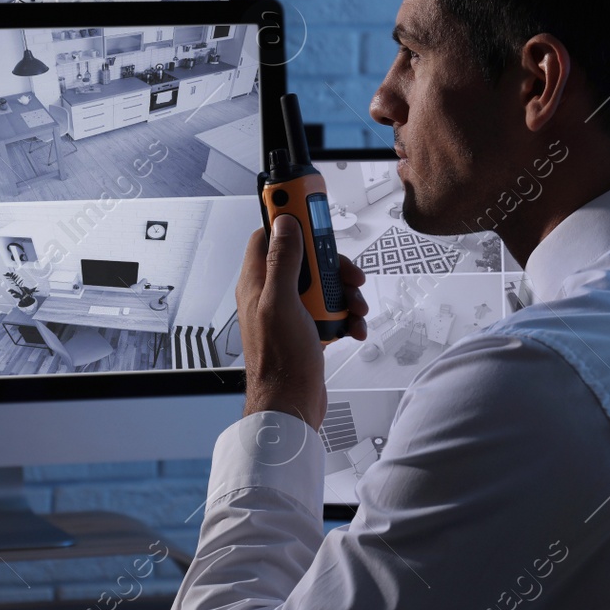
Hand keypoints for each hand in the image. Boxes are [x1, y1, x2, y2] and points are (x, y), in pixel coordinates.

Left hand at [237, 214, 368, 429]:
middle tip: (346, 274)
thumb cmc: (279, 363)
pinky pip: (329, 310)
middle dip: (331, 264)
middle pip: (305, 258)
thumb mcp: (283, 303)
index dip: (289, 217)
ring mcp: (289, 312)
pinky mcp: (306, 329)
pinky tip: (351, 327)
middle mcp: (271, 294)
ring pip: (322, 284)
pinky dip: (344, 316)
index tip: (308, 203)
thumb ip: (283, 261)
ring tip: (352, 307)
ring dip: (343, 293)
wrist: (291, 406)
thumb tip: (284, 224)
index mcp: (257, 282)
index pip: (269, 234)